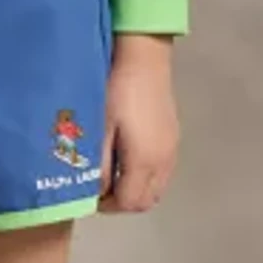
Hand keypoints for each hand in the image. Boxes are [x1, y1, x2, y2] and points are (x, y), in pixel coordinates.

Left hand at [100, 35, 179, 214]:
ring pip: (155, 188)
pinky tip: (126, 159)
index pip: (129, 203)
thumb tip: (95, 193)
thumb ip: (98, 167)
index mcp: (144, 161)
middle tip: (99, 189)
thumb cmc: (115, 92)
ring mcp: (172, 150)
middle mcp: (163, 161)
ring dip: (134, 190)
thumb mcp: (99, 130)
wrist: (143, 57)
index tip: (89, 195)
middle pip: (145, 201)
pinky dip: (144, 177)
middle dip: (121, 202)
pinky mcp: (173, 138)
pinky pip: (161, 173)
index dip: (107, 206)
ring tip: (112, 175)